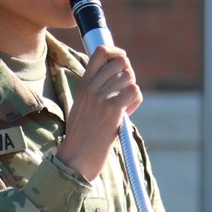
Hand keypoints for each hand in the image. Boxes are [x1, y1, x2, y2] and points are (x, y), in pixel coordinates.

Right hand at [55, 45, 142, 180]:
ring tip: (124, 106)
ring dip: (132, 90)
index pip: (101, 52)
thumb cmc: (82, 136)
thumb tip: (122, 77)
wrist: (75, 159)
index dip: (116, 52)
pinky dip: (135, 101)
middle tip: (124, 92)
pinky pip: (134, 92)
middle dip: (128, 75)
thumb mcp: (83, 106)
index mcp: (83, 84)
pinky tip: (126, 113)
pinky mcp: (112, 110)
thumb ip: (97, 90)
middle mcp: (91, 87)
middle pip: (121, 62)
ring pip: (129, 77)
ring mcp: (101, 98)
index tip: (122, 62)